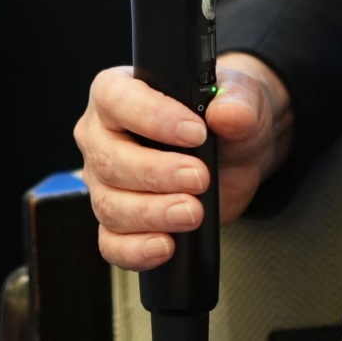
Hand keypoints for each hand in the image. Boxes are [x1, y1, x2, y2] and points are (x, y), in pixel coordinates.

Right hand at [75, 51, 292, 271]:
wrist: (235, 154)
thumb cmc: (221, 116)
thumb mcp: (240, 98)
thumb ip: (237, 102)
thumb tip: (227, 114)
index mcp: (118, 91)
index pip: (115, 99)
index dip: (152, 116)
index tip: (194, 132)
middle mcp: (102, 136)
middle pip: (109, 160)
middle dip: (156, 174)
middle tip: (199, 177)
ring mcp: (105, 182)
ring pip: (110, 205)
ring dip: (153, 213)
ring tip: (193, 211)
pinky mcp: (119, 221)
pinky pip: (112, 243)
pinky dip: (137, 250)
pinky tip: (166, 245)